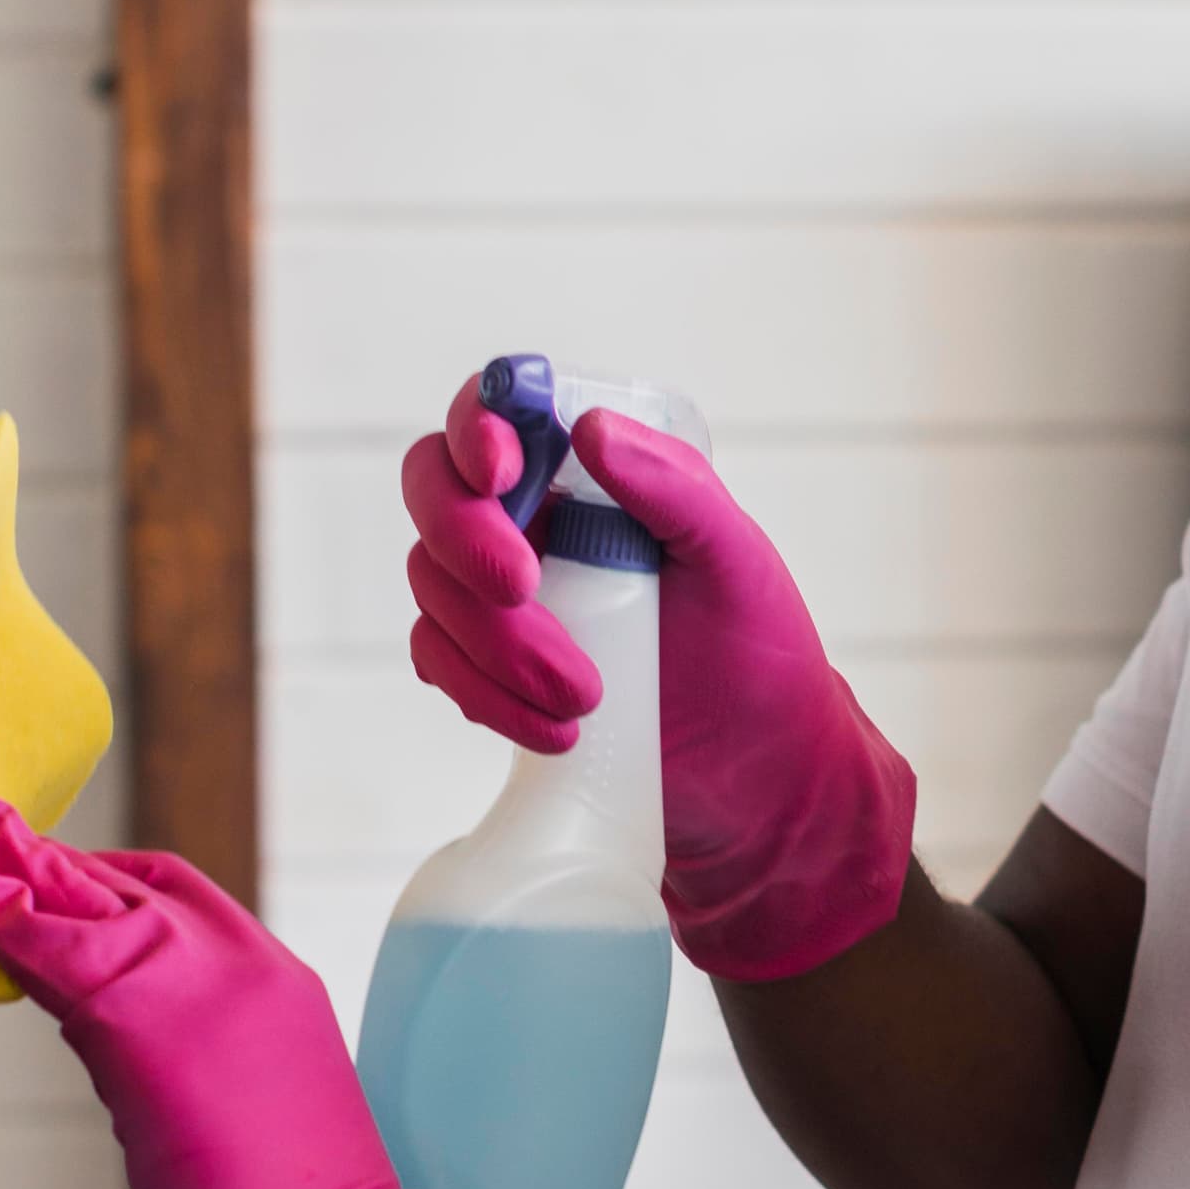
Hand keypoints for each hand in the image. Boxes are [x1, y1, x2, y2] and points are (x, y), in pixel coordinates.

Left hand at [0, 802, 552, 1188]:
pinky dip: (3, 923)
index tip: (58, 877)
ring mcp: (194, 982)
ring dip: (18, 877)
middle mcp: (242, 965)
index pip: (185, 898)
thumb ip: (197, 1057)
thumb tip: (117, 1051)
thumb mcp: (259, 1106)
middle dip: (55, 863)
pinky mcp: (138, 1018)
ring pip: (85, 901)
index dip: (110, 880)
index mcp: (278, 985)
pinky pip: (50, 950)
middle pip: (130, 882)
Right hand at [402, 381, 917, 979]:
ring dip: (497, 645)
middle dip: (467, 540)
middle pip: (433, 492)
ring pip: (433, 589)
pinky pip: (440, 663)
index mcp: (588, 475)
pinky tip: (558, 733)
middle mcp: (531, 522)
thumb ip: (674, 487)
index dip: (476, 427)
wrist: (754, 776)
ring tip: (585, 697)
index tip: (503, 470)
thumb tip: (591, 428)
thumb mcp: (735, 560)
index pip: (497, 412)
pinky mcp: (485, 669)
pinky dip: (488, 698)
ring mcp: (499, 598)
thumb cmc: (755, 653)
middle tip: (526, 589)